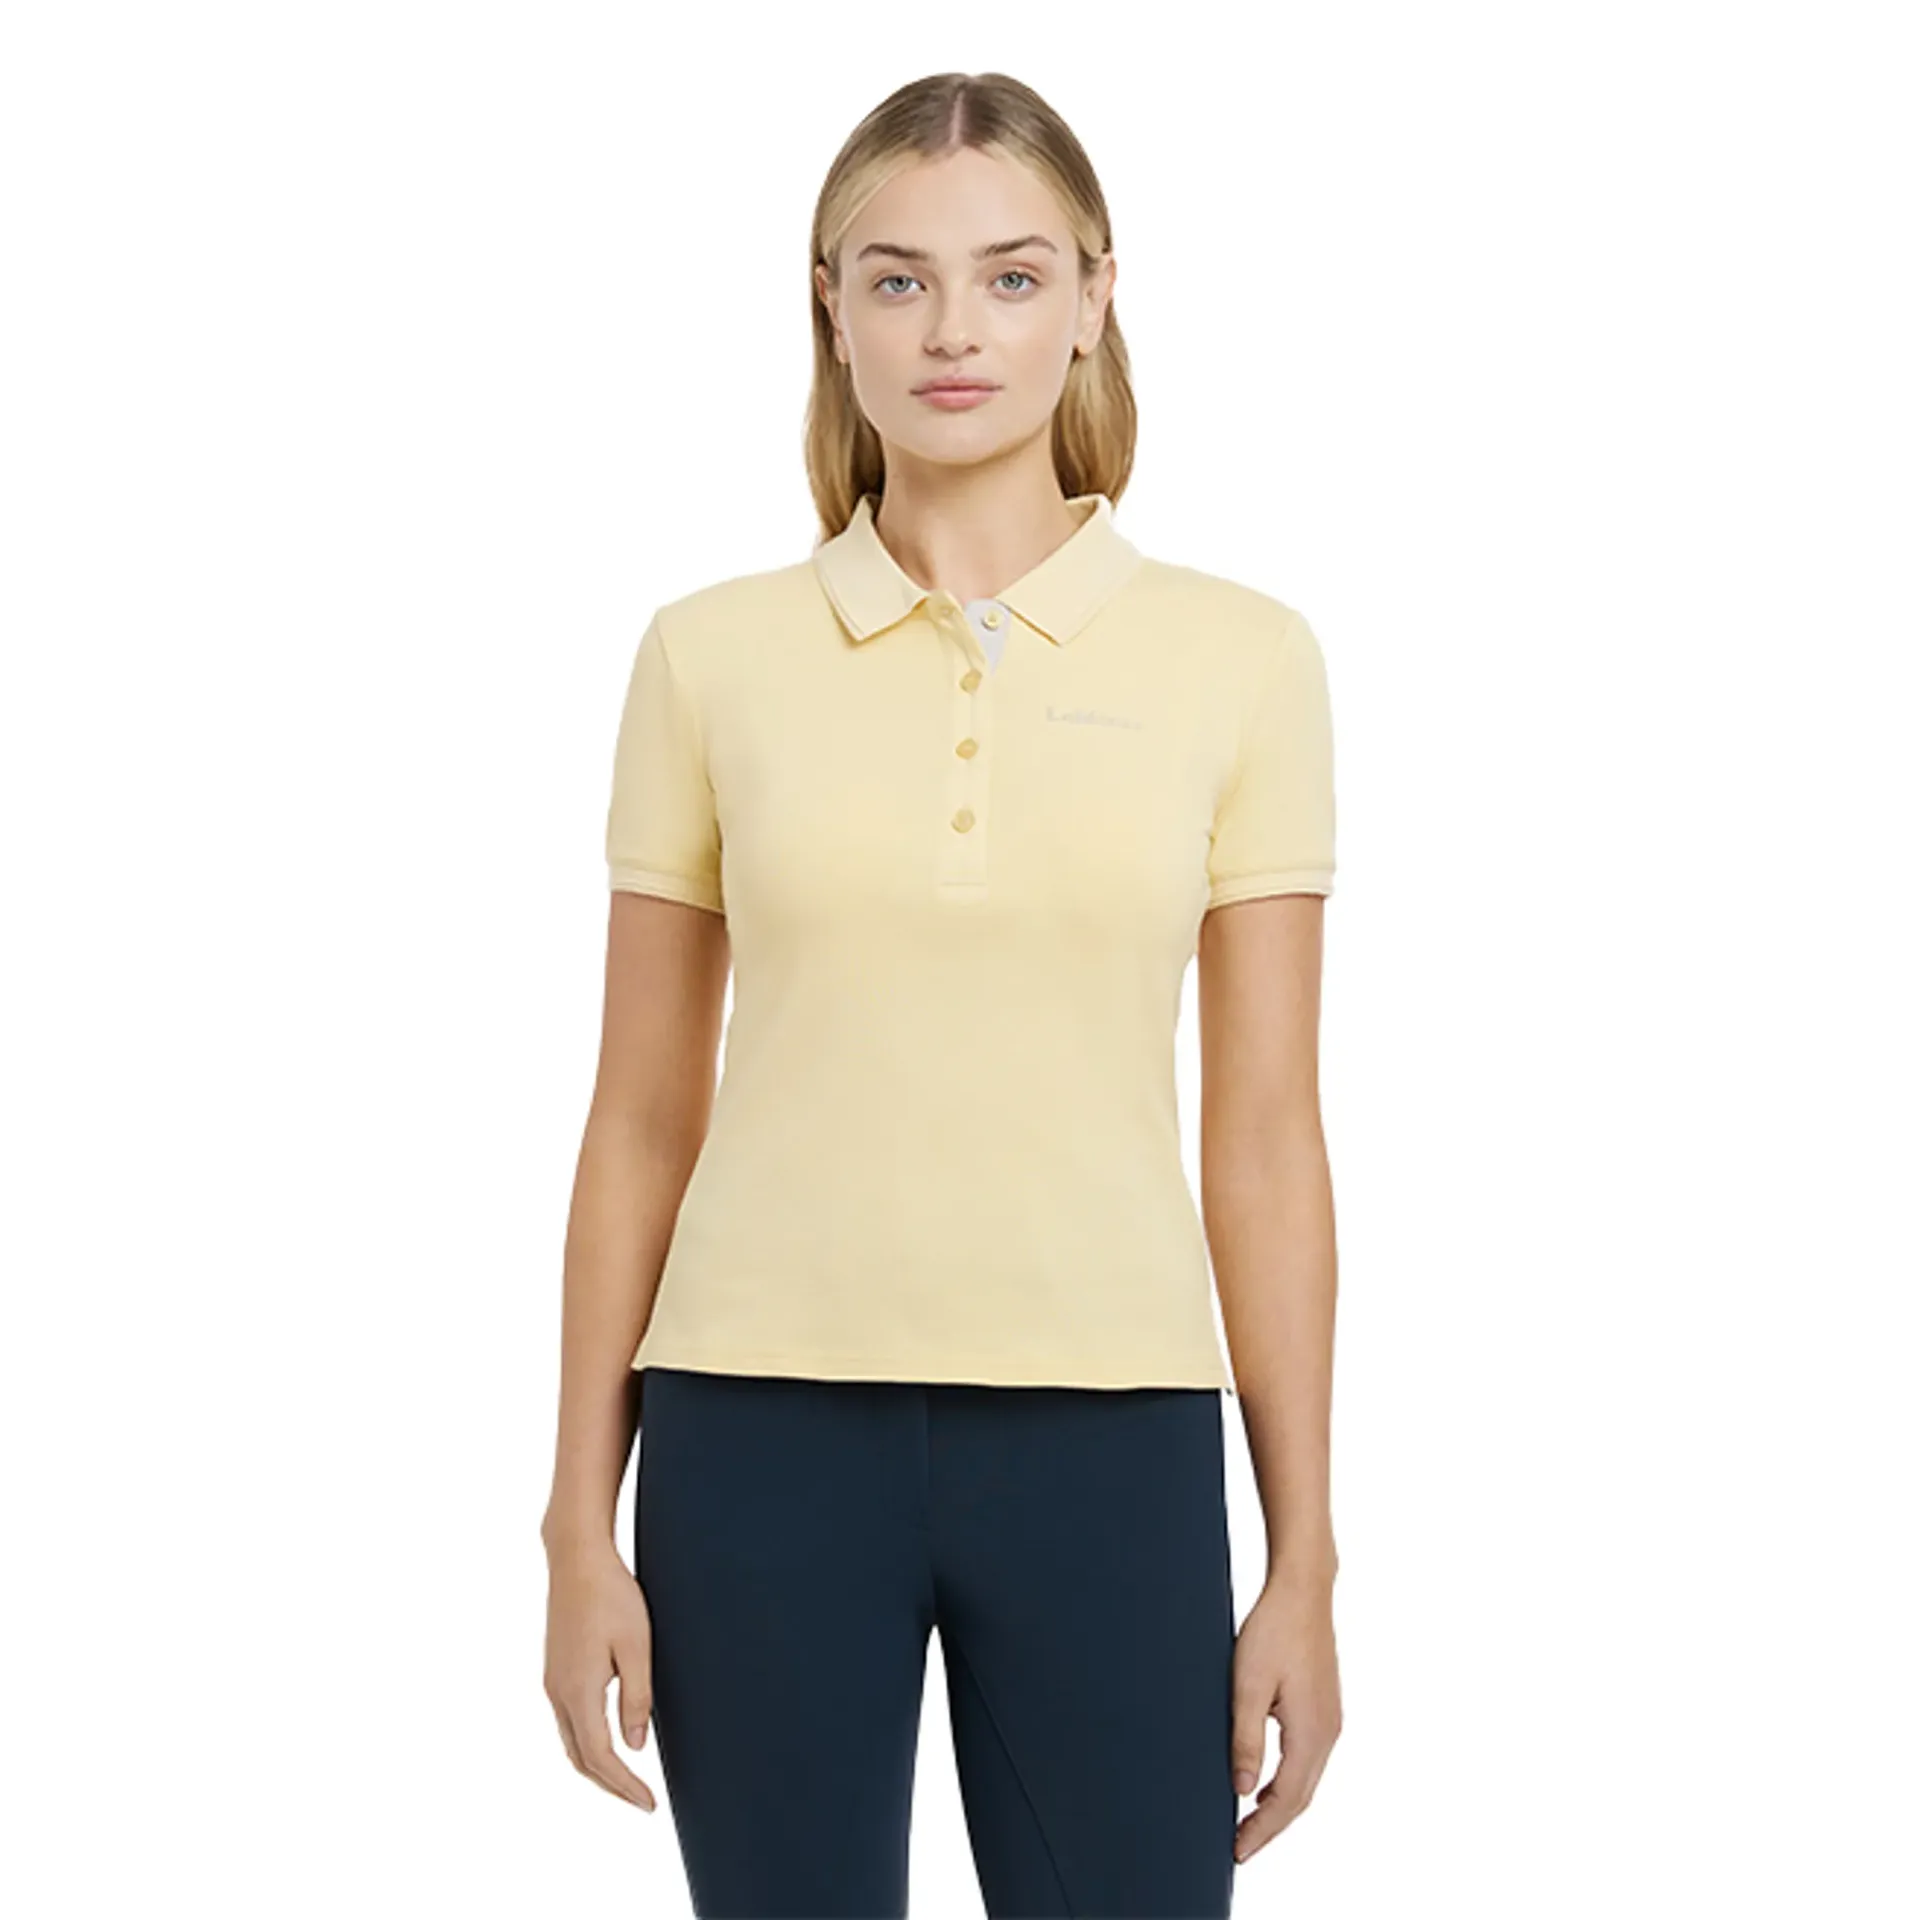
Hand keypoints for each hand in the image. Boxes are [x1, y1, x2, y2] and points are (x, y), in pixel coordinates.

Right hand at [542, 1535, 658, 1810]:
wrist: (577, 1559)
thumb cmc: (612, 1595)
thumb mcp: (637, 1646)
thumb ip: (636, 1698)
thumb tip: (635, 1746)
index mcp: (578, 1690)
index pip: (601, 1756)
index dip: (625, 1785)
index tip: (649, 1803)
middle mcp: (558, 1693)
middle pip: (581, 1758)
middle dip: (611, 1785)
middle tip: (642, 1800)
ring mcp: (553, 1682)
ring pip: (571, 1742)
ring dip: (597, 1767)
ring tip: (628, 1780)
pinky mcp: (555, 1670)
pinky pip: (568, 1722)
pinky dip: (587, 1744)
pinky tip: (607, 1742)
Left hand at [1230, 1566, 1341, 1862]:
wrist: (1302, 1590)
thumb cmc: (1272, 1630)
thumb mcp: (1247, 1684)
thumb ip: (1245, 1738)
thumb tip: (1243, 1790)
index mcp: (1312, 1732)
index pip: (1287, 1800)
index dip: (1262, 1830)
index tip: (1237, 1851)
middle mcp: (1328, 1732)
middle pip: (1301, 1797)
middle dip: (1270, 1826)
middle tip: (1238, 1846)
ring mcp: (1330, 1720)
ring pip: (1306, 1780)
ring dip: (1279, 1805)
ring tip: (1247, 1823)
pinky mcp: (1325, 1708)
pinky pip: (1308, 1759)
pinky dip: (1288, 1782)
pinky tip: (1266, 1783)